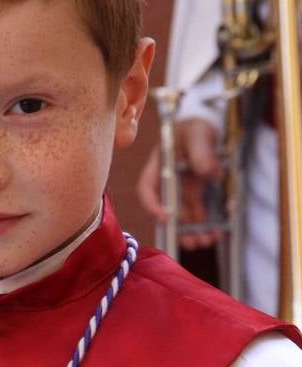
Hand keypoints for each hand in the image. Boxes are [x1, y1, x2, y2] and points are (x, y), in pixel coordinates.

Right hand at [136, 117, 223, 250]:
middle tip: (192, 242)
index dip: (152, 205)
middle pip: (167, 210)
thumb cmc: (195, 126)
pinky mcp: (196, 194)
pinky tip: (218, 233)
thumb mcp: (198, 134)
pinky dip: (207, 224)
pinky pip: (200, 213)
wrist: (208, 125)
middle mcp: (167, 183)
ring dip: (193, 231)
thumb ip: (202, 152)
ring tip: (207, 241)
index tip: (164, 218)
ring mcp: (181, 191)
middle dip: (178, 229)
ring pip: (184, 216)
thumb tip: (210, 173)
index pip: (147, 189)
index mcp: (158, 167)